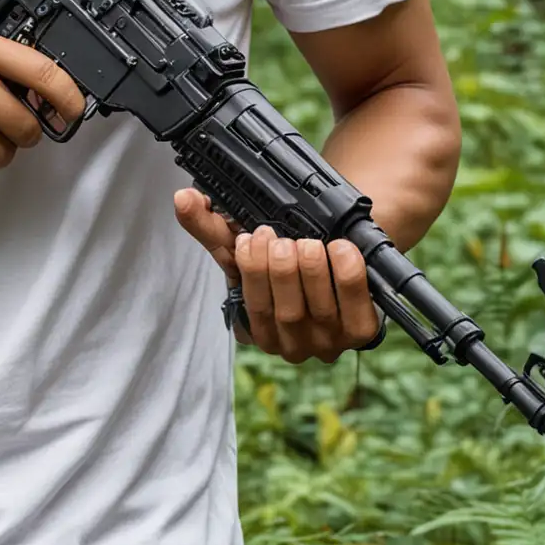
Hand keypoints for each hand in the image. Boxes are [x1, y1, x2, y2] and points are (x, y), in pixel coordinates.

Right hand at [173, 189, 381, 361]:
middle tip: (277, 237)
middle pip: (284, 314)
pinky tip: (340, 248)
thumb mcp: (242, 244)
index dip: (251, 273)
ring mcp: (329, 342)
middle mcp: (293, 345)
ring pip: (318, 312)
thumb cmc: (278, 255)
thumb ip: (208, 223)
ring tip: (306, 241)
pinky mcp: (361, 332)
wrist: (331, 252)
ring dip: (311, 271)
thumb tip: (183, 199)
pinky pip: (355, 310)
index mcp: (259, 330)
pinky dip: (347, 276)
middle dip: (279, 270)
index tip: (249, 236)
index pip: (252, 313)